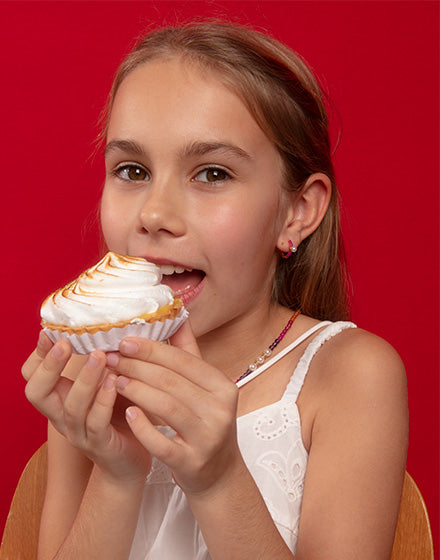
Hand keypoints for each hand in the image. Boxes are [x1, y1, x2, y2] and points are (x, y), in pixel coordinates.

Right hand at [22, 331, 151, 484]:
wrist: (129, 462)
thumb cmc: (119, 415)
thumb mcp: (106, 384)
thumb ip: (101, 362)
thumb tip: (106, 326)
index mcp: (59, 400)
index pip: (33, 377)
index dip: (38, 356)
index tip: (49, 333)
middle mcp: (62, 416)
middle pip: (37, 392)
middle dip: (49, 366)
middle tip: (65, 343)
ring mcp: (79, 433)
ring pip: (71, 407)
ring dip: (84, 379)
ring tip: (99, 356)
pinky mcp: (100, 444)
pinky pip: (96, 423)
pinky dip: (104, 401)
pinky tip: (115, 382)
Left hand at [107, 321, 240, 494]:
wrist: (218, 472)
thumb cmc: (205, 423)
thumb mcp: (205, 388)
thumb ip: (189, 353)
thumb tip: (177, 315)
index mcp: (223, 386)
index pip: (183, 361)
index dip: (151, 349)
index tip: (124, 341)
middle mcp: (221, 410)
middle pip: (171, 381)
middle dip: (136, 367)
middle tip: (110, 358)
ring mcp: (208, 437)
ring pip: (166, 406)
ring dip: (136, 390)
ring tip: (114, 380)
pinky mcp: (192, 461)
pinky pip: (162, 442)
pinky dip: (142, 426)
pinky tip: (126, 413)